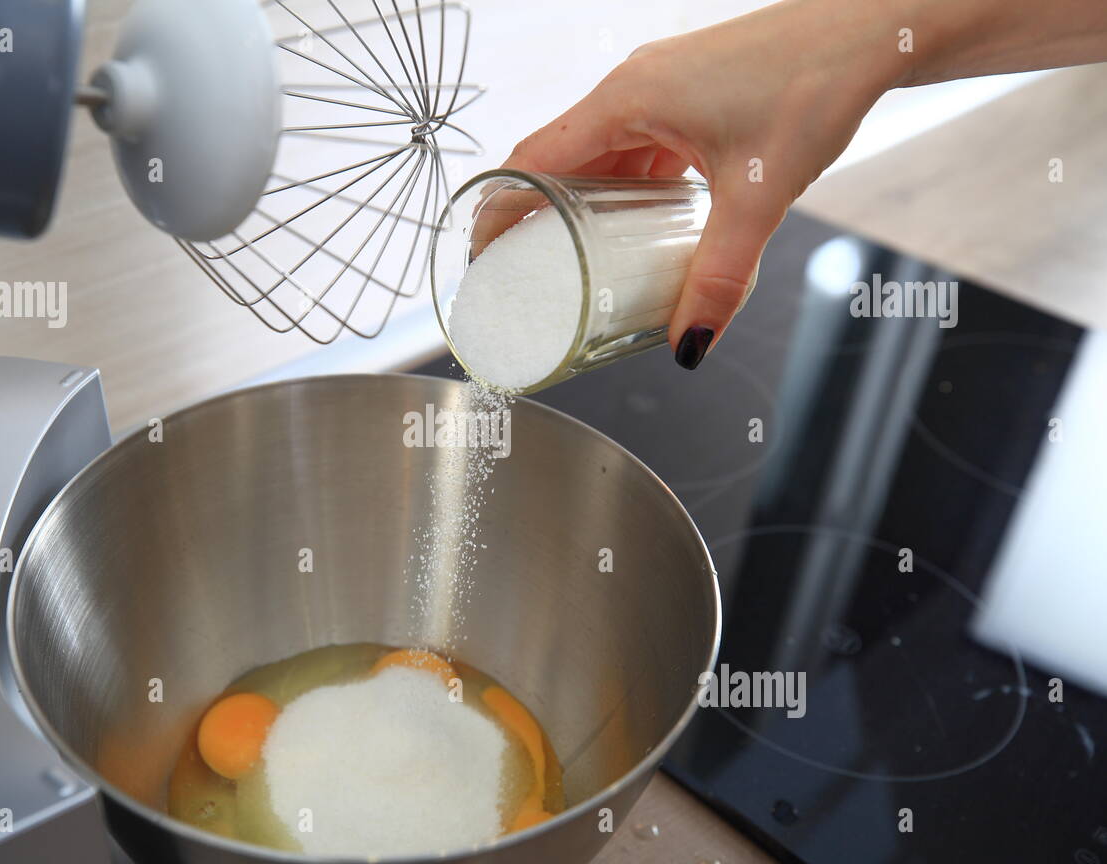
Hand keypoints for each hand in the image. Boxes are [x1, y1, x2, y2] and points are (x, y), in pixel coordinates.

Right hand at [504, 0, 898, 366]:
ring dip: (579, 203)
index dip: (498, 209)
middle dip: (533, 216)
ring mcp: (657, 88)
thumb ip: (721, 274)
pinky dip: (622, 186)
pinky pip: (632, 145)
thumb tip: (691, 342)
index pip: (531, 157)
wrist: (872, 30)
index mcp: (625, 99)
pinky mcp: (685, 95)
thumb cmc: (814, 85)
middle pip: (555, 158)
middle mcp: (630, 87)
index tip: (481, 257)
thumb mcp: (758, 195)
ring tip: (569, 259)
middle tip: (519, 272)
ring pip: (597, 153)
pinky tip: (632, 223)